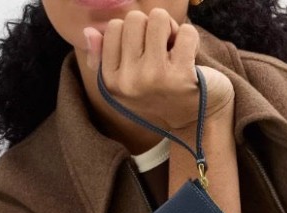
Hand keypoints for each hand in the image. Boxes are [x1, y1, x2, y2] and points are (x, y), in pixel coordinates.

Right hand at [83, 8, 234, 129]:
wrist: (197, 119)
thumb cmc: (162, 94)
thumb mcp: (129, 81)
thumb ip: (105, 57)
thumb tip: (89, 32)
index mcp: (111, 82)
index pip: (114, 27)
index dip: (135, 34)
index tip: (145, 55)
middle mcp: (129, 82)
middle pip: (134, 19)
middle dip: (152, 29)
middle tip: (163, 53)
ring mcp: (154, 78)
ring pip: (158, 18)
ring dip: (172, 30)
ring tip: (175, 54)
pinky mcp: (182, 76)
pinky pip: (186, 32)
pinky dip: (192, 40)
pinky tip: (191, 60)